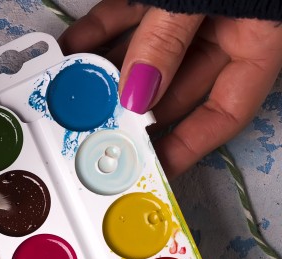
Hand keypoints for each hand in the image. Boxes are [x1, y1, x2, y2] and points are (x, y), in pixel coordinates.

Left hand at [62, 4, 281, 175]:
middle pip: (174, 87)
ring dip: (105, 75)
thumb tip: (135, 91)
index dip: (185, 147)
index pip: (224, 113)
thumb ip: (169, 39)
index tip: (149, 171)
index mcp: (259, 38)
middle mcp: (227, 27)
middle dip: (130, 111)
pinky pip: (128, 14)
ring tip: (70, 97)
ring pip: (145, 53)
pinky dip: (98, 33)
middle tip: (92, 134)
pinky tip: (70, 51)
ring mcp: (193, 9)